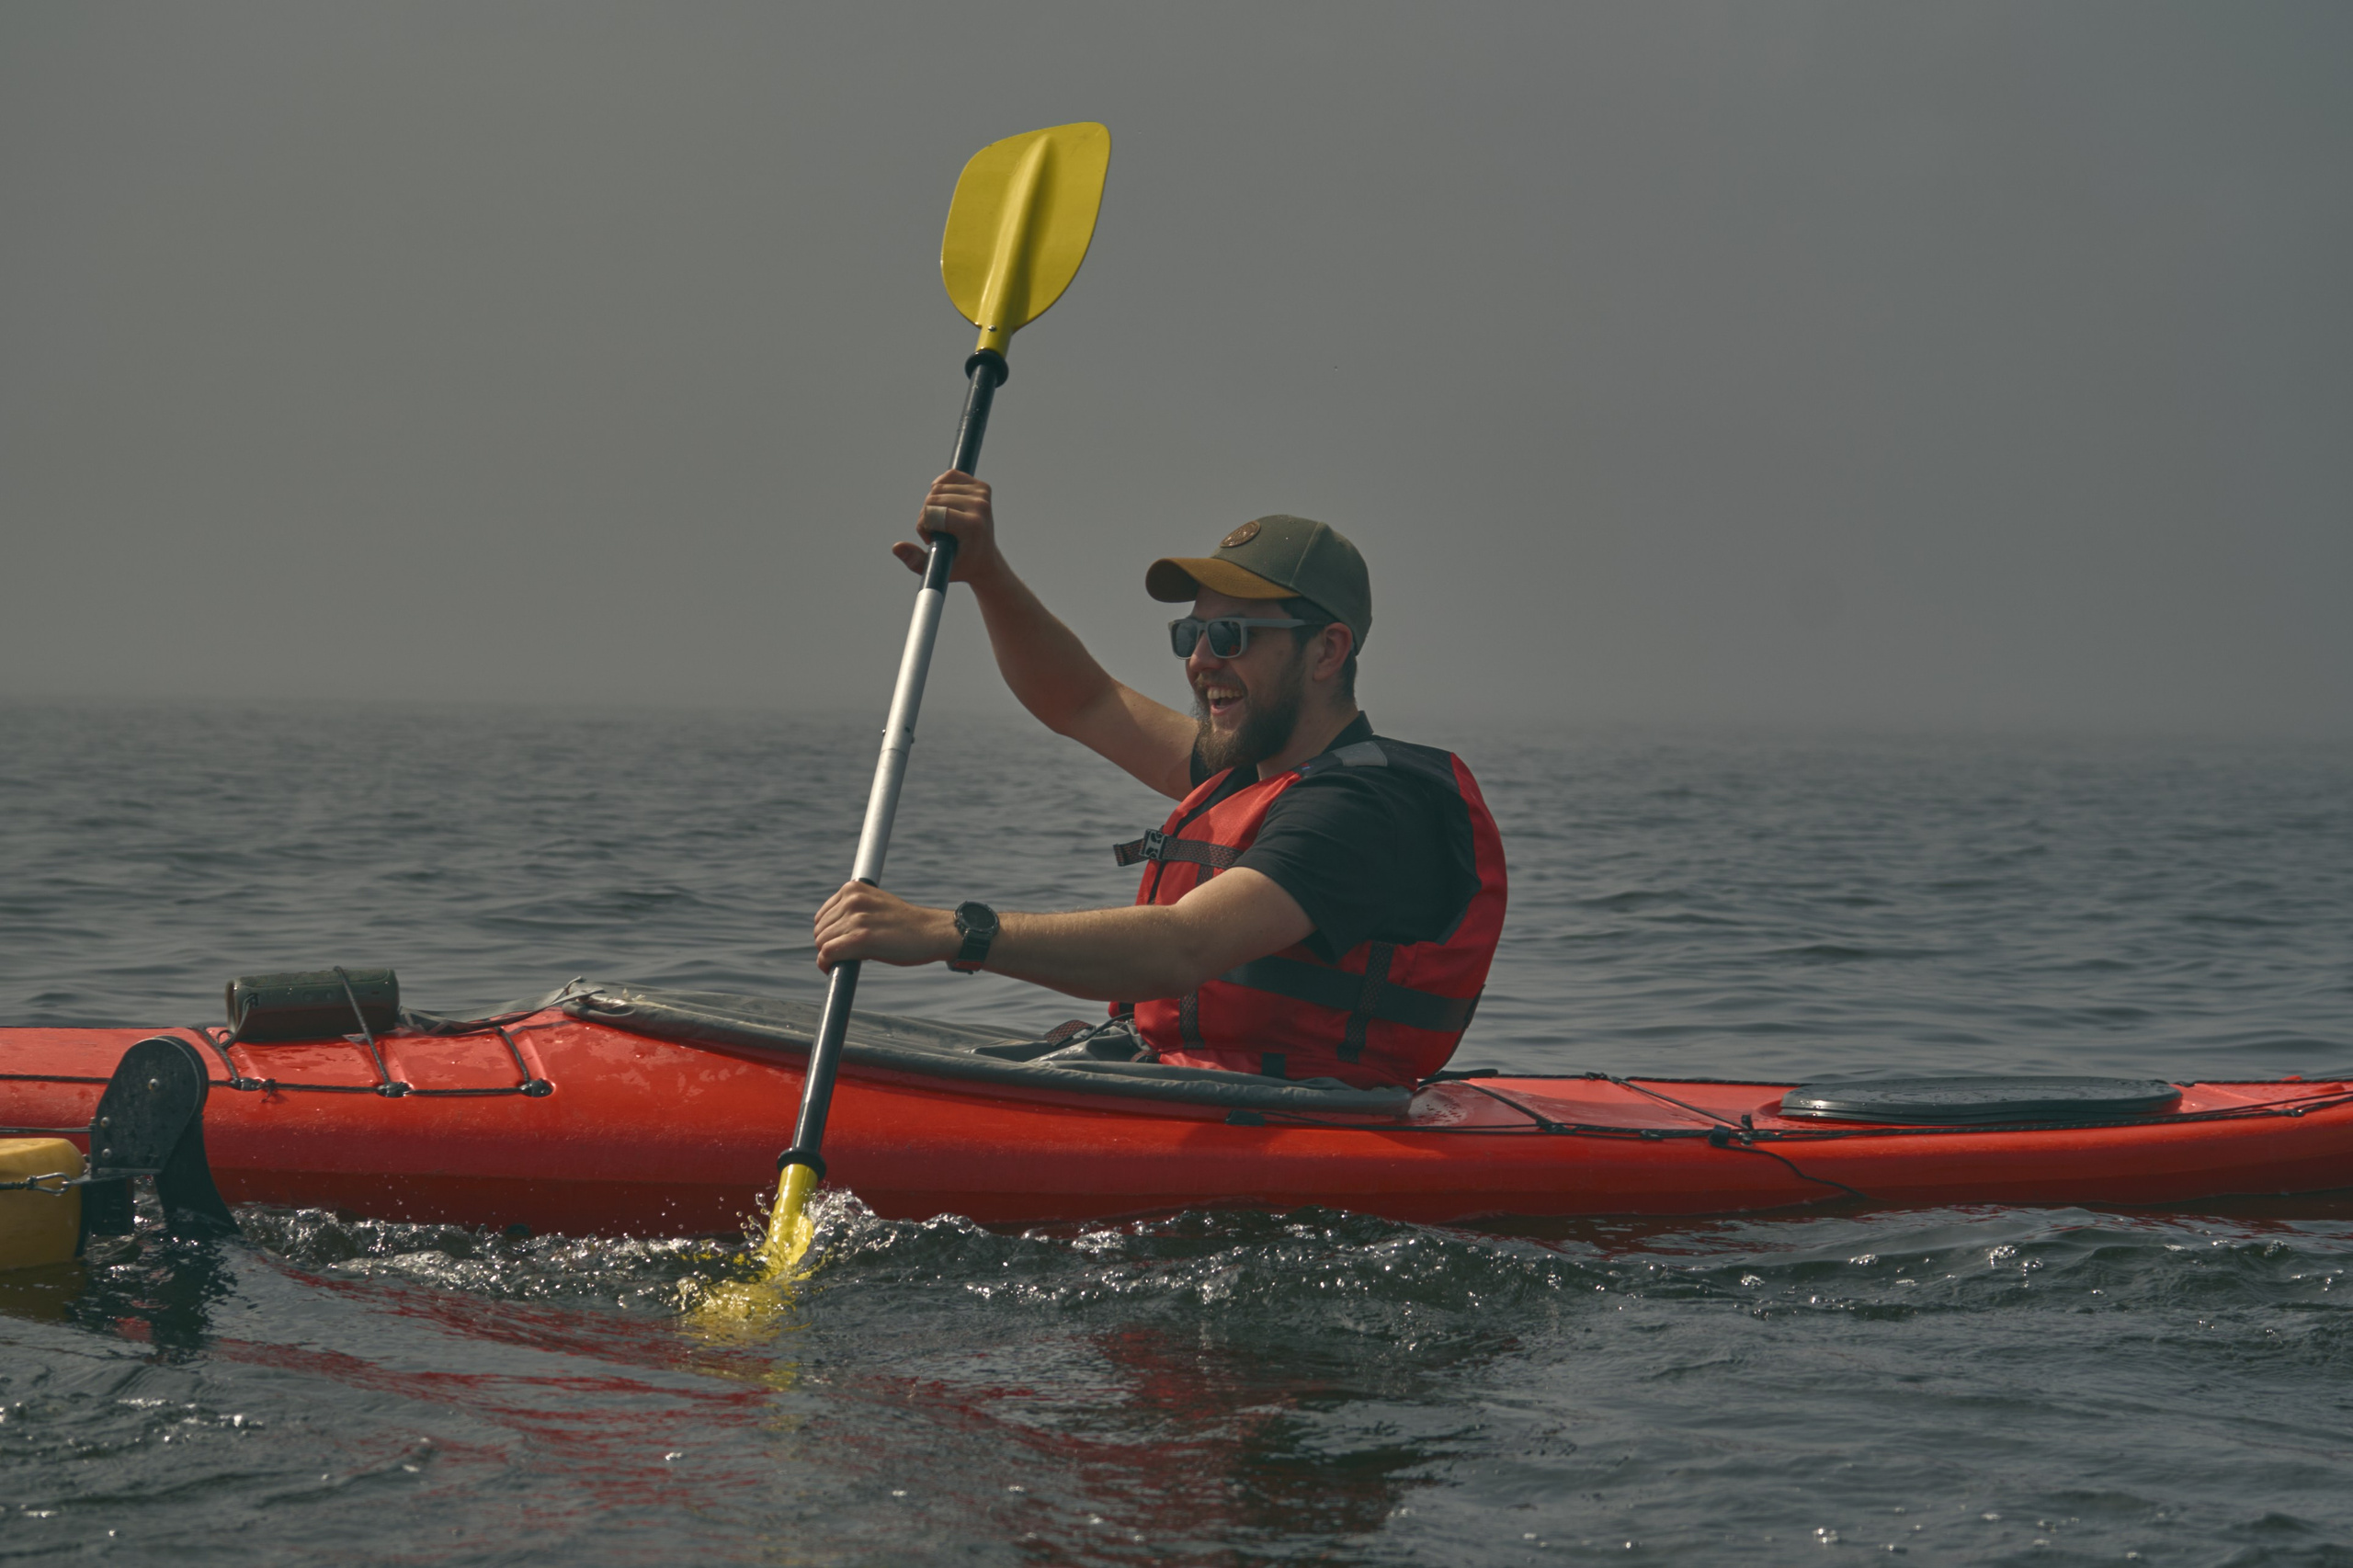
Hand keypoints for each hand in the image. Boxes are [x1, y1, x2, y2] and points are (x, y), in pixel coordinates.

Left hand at [813, 882, 959, 972]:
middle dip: (828, 946)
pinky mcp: (860, 938)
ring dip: (829, 956)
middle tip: (844, 956)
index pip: (823, 916)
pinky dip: (826, 964)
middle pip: (820, 930)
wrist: (931, 932)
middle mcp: (852, 900)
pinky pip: (828, 953)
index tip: (838, 945)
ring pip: (822, 942)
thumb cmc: (906, 924)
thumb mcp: (876, 905)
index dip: (828, 934)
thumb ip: (854, 910)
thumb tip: (830, 931)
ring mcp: (856, 918)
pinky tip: (832, 968)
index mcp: (854, 888)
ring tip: (846, 961)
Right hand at [893, 472, 1001, 584]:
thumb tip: (896, 547)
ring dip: (932, 504)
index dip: (923, 525)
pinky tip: (946, 505)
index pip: (932, 511)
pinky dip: (941, 488)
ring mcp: (983, 495)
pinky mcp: (983, 488)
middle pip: (932, 498)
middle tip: (937, 533)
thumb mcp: (936, 568)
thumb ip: (914, 560)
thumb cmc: (959, 566)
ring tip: (944, 523)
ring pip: (938, 487)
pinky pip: (950, 476)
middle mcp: (980, 507)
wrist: (984, 561)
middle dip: (926, 515)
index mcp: (972, 526)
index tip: (931, 540)